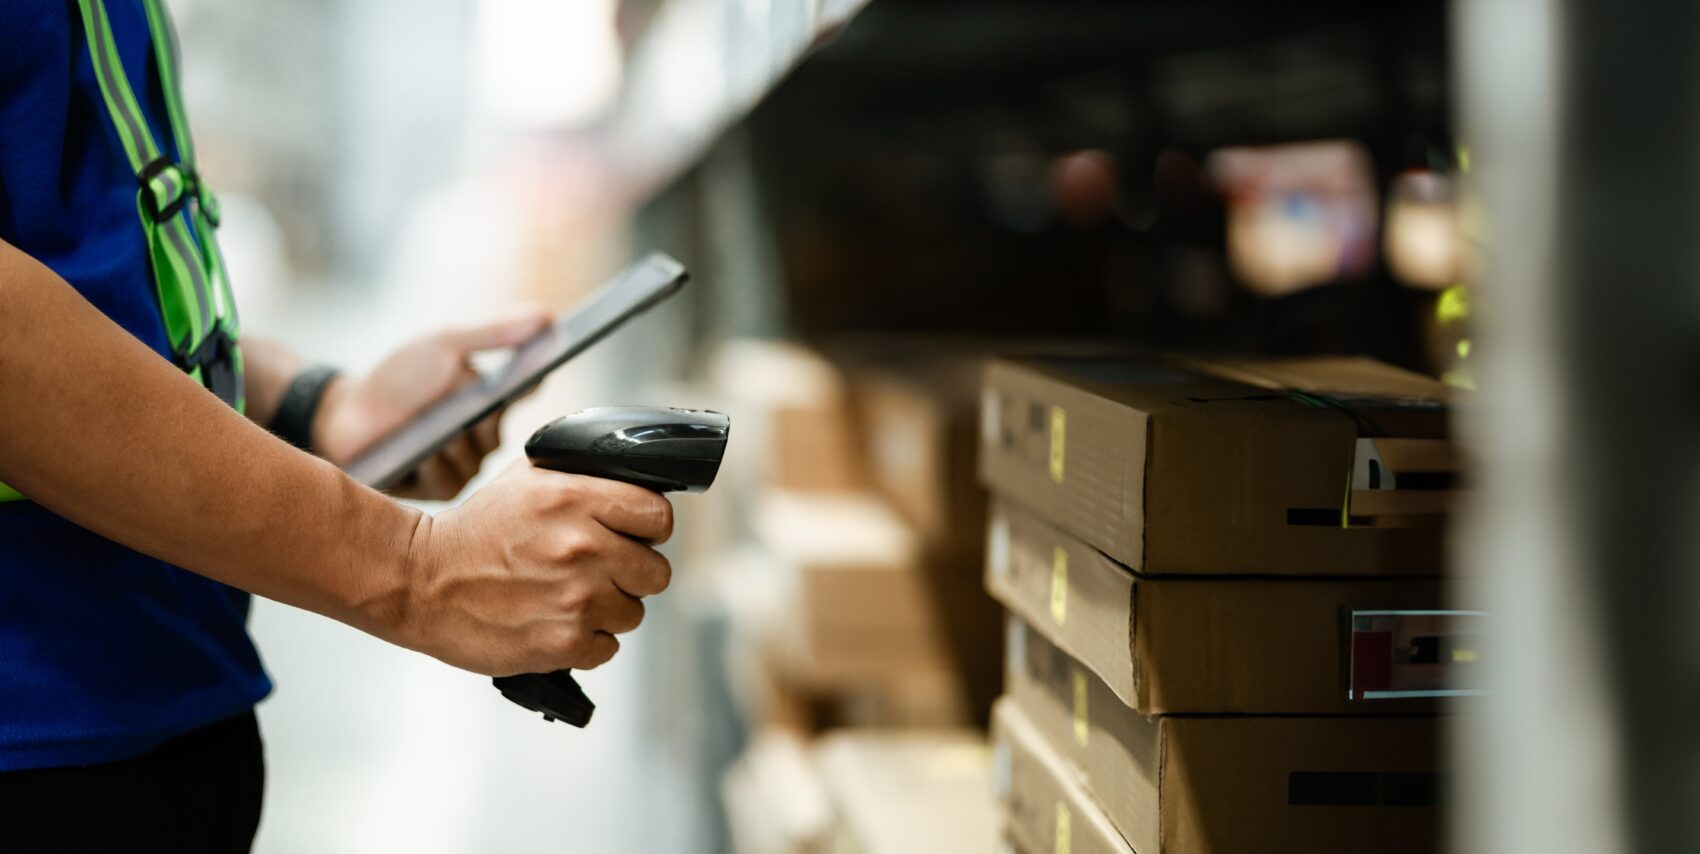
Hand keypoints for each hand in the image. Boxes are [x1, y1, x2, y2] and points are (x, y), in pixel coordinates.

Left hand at [314, 306, 549, 498]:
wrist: (345, 417)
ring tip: (421, 431)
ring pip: (474, 456)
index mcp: (489, 396)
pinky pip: (450, 478)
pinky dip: (430, 462)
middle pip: (496, 429)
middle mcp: (483, 433)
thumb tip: (547, 315)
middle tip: (449, 400)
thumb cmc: (395, 380)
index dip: (533, 381)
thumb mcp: (444, 346)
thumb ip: (494, 333)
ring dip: (445, 439)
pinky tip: (412, 454)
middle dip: (470, 413)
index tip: (537, 370)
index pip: (526, 389)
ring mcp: (464, 462)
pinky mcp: (442, 488)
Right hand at [389, 460, 673, 675]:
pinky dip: (586, 642)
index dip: (649, 530)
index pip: (659, 517)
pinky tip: (556, 623)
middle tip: (597, 572)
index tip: (633, 537)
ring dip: (608, 611)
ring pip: (633, 613)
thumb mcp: (527, 479)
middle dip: (631, 574)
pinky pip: (608, 647)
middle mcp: (585, 547)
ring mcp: (577, 598)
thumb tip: (631, 484)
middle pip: (656, 572)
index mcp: (577, 499)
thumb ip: (584, 479)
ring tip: (567, 599)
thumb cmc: (475, 531)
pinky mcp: (564, 642)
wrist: (420, 582)